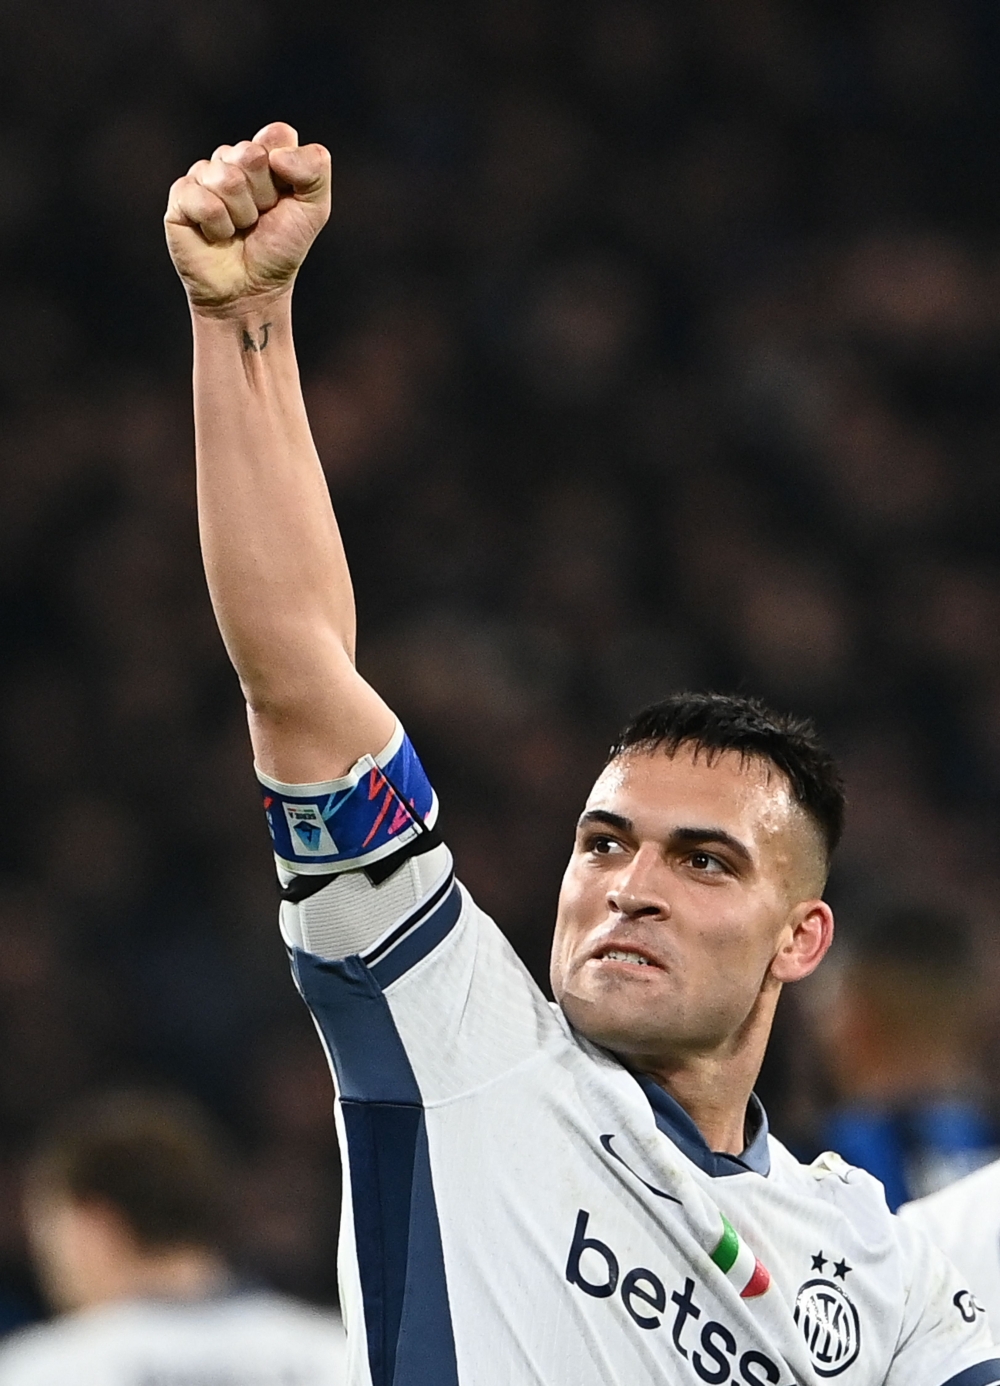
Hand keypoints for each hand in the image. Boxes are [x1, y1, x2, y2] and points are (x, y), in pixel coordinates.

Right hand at [165, 121, 330, 313]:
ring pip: (227, 178)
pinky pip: (204, 200)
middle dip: (264, 196)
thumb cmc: (280, 250)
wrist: (252, 291)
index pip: (277, 135)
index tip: (284, 199)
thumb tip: (276, 154)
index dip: (286, 172)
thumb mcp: (314, 209)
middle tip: (259, 219)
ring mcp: (203, 175)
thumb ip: (314, 170)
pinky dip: (219, 226)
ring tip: (239, 229)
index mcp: (264, 154)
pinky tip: (217, 236)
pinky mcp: (181, 197)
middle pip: (252, 155)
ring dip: (241, 214)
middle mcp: (231, 159)